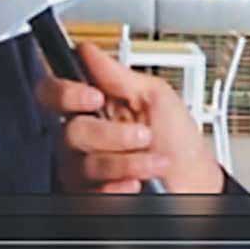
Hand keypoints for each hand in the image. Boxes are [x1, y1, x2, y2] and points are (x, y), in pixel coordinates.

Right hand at [36, 41, 225, 193]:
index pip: (54, 93)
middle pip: (70, 131)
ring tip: (153, 161)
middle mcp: (85, 137)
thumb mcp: (157, 97)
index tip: (95, 97)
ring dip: (126, 163)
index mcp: (96, 107)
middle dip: (112, 135)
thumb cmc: (180, 141)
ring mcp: (85, 169)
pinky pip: (87, 194)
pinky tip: (135, 184)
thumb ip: (120, 76)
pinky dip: (117, 188)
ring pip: (82, 165)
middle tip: (142, 135)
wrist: (196, 182)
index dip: (66, 92)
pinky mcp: (90, 197)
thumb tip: (89, 51)